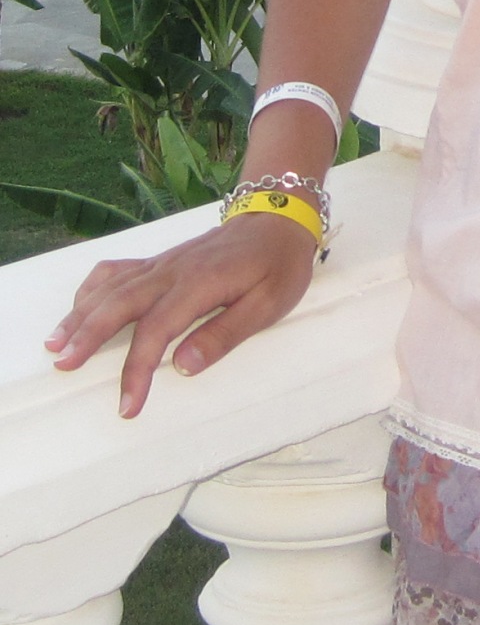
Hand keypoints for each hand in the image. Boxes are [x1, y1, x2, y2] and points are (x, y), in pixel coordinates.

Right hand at [44, 214, 318, 418]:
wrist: (279, 219)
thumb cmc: (278, 266)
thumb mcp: (268, 305)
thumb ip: (224, 334)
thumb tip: (182, 365)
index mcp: (200, 284)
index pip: (157, 330)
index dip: (138, 370)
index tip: (128, 405)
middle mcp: (173, 270)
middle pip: (119, 303)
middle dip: (88, 336)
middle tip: (64, 365)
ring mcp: (163, 262)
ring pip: (111, 287)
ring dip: (81, 315)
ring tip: (56, 344)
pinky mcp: (161, 260)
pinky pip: (118, 270)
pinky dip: (93, 289)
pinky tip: (79, 308)